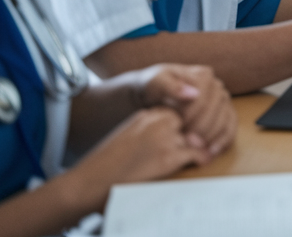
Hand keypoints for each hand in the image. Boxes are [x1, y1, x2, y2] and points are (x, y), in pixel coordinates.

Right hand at [66, 108, 213, 210]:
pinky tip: (201, 161)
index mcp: (148, 113)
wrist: (89, 181)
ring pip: (198, 136)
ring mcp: (165, 137)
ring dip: (199, 146)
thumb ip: (155, 128)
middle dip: (197, 133)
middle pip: (193, 122)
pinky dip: (202, 157)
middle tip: (199, 143)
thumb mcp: (133, 133)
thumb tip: (184, 133)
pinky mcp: (169, 155)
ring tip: (198, 153)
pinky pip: (198, 152)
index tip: (193, 131)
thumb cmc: (108, 162)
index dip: (190, 123)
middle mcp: (158, 120)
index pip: (182, 111)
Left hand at [136, 64, 235, 154]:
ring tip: (195, 148)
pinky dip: (224, 140)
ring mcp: (224, 101)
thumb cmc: (154, 88)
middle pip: (215, 110)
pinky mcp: (225, 115)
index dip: (191, 115)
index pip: (203, 98)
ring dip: (211, 136)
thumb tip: (194, 94)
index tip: (176, 125)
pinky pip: (231, 128)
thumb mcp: (155, 82)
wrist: (153, 96)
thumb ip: (170, 86)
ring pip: (225, 120)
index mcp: (204, 75)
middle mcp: (217, 86)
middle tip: (185, 141)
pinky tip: (211, 151)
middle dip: (200, 128)